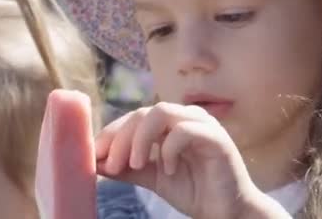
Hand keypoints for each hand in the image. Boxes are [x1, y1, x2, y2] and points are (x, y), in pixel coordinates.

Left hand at [95, 102, 288, 218]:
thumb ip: (128, 168)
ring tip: (135, 164)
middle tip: (113, 165)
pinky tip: (167, 170)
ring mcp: (203, 124)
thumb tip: (96, 162)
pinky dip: (169, 149)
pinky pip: (185, 131)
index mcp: (171, 124)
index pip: (135, 116)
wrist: (226, 211)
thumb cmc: (193, 190)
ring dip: (141, 138)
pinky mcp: (217, 138)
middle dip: (122, 138)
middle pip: (144, 112)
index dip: (113, 132)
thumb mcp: (153, 178)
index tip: (96, 154)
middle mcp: (186, 118)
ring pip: (162, 112)